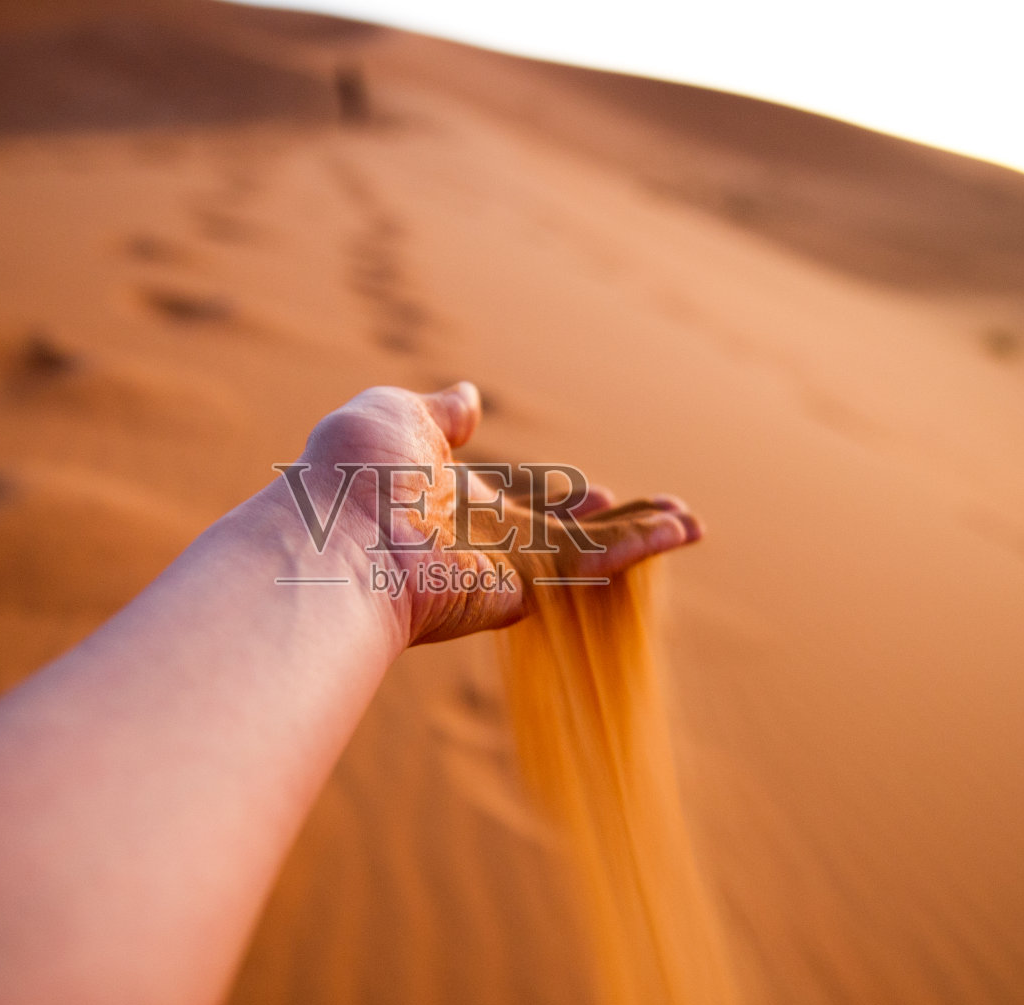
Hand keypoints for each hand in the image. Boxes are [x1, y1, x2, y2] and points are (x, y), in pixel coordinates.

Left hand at [279, 383, 701, 643]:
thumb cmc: (350, 476)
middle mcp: (480, 538)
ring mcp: (503, 567)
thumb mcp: (393, 416)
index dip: (559, 494)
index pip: (518, 496)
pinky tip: (677, 532)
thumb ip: (439, 412)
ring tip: (689, 525)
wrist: (334, 539)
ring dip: (641, 536)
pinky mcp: (522, 589)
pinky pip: (588, 565)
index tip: (598, 491)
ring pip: (588, 551)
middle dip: (614, 522)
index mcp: (449, 497)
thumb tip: (467, 395)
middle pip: (562, 529)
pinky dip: (636, 547)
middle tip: (664, 511)